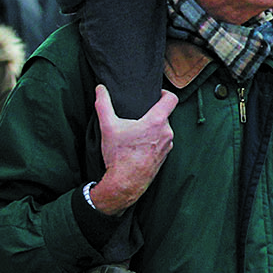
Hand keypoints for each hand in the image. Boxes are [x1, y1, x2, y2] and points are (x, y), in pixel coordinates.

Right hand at [91, 86, 176, 212]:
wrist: (124, 183)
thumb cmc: (118, 155)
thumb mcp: (108, 127)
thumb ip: (103, 104)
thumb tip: (100, 88)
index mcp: (157, 121)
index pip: (172, 99)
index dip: (164, 93)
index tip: (154, 95)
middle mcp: (167, 132)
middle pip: (164, 115)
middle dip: (152, 114)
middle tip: (137, 117)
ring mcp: (168, 145)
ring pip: (162, 129)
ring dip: (152, 129)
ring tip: (136, 132)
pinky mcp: (165, 156)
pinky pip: (161, 142)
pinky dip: (152, 141)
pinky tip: (139, 145)